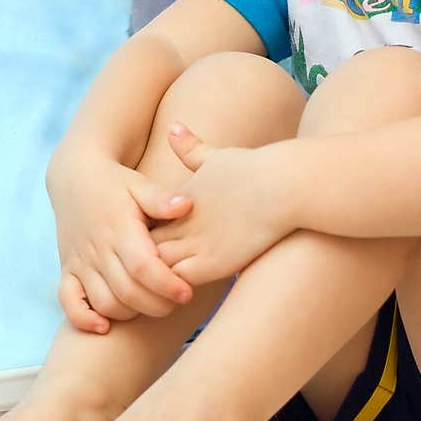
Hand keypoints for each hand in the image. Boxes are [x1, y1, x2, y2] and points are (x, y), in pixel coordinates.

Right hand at [46, 151, 195, 332]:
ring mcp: (80, 262)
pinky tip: (104, 326)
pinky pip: (68, 302)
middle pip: (126, 291)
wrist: (74, 178)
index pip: (142, 267)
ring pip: (103, 302)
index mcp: (119, 228)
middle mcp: (97, 249)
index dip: (166, 285)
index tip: (187, 293)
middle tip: (178, 302)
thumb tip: (186, 205)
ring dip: (130, 312)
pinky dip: (83, 319)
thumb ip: (162, 198)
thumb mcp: (140, 185)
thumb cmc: (117, 183)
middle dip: (156, 304)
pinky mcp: (67, 270)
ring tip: (152, 304)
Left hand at [146, 121, 295, 284]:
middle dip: (138, 260)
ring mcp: (197, 244)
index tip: (142, 246)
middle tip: (139, 273)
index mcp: (178, 200)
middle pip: (142, 247)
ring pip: (155, 267)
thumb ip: (190, 148)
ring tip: (156, 289)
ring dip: (155, 278)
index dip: (138, 236)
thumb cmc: (254, 169)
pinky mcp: (213, 264)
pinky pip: (177, 283)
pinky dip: (172, 289)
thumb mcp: (215, 156)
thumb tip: (173, 126)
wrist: (283, 184)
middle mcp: (182, 222)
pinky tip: (175, 293)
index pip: (141, 223)